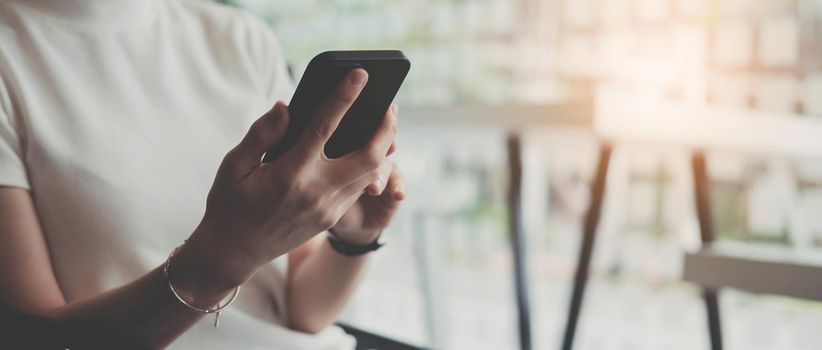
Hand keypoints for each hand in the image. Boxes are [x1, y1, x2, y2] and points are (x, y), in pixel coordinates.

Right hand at [175, 69, 394, 290]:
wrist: (234, 253)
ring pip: (370, 174)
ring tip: (385, 123)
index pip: (324, 127)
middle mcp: (315, 192)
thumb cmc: (229, 204)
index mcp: (289, 174)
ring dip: (383, 147)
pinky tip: (369, 149)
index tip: (360, 74)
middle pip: (368, 155)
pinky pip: (359, 187)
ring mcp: (327, 208)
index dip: (344, 97)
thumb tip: (287, 106)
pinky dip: (369, 166)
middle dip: (385, 127)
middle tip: (389, 104)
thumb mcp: (234, 165)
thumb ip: (261, 134)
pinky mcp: (331, 218)